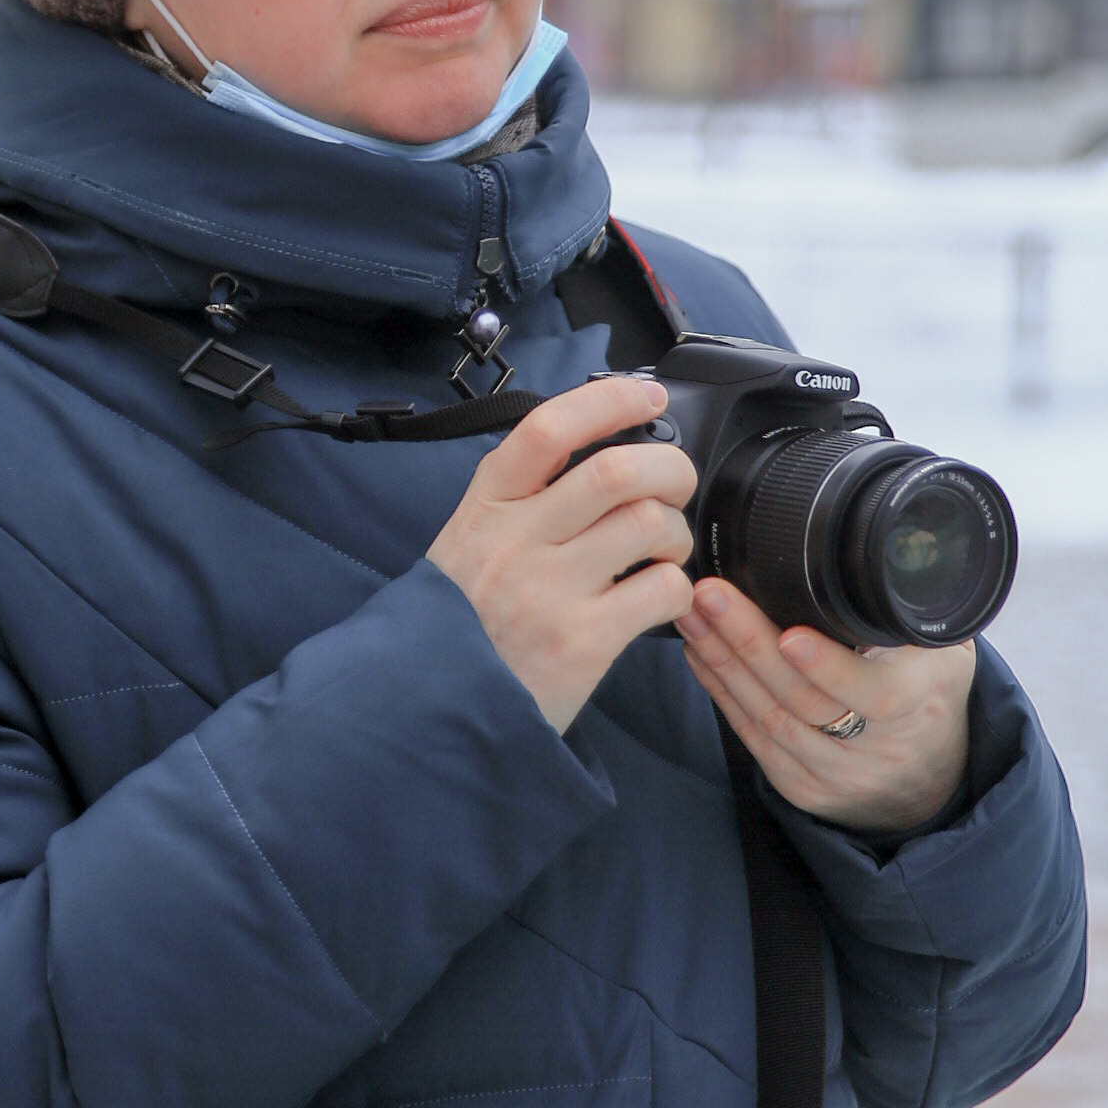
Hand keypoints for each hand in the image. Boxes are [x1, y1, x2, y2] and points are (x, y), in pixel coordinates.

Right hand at [427, 370, 696, 729]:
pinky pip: (662, 590)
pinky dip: (677, 588)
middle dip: (669, 468)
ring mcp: (550, 590)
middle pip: (616, 471)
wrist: (429, 709)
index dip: (609, 401)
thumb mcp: (467, 542)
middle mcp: (518, 540)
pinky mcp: (583, 642)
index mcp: (488, 506)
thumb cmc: (460, 623)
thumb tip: (601, 455)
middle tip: (677, 485)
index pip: (549, 429)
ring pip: (648, 524)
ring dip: (675, 532)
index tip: (646, 398)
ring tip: (664, 551)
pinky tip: (659, 598)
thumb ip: (522, 500)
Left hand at [682, 576, 972, 837]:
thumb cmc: (932, 695)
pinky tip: (699, 651)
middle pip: (800, 698)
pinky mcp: (797, 784)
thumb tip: (894, 546)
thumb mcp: (946, 652)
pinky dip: (720, 691)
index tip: (789, 635)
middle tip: (710, 594)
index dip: (829, 666)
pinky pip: (751, 736)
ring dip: (722, 661)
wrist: (927, 780)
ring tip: (691, 612)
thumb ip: (915, 613)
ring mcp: (830, 772)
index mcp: (917, 705)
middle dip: (748, 644)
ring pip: (767, 717)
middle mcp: (872, 746)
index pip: (873, 693)